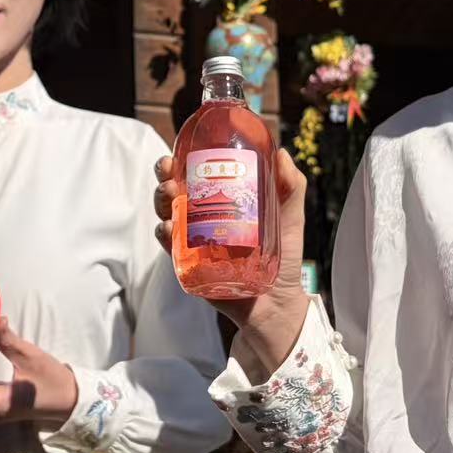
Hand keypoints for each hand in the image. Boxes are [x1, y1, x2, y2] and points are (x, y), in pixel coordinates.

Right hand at [152, 149, 312, 375]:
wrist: (279, 303)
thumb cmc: (284, 258)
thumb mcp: (291, 219)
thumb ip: (291, 187)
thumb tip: (281, 153)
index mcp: (224, 204)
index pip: (197, 177)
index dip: (183, 162)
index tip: (178, 150)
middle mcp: (203, 221)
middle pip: (176, 194)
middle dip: (165, 178)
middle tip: (167, 170)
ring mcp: (194, 244)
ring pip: (168, 216)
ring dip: (161, 202)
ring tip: (169, 195)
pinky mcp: (191, 267)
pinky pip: (171, 249)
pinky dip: (164, 236)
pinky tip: (166, 227)